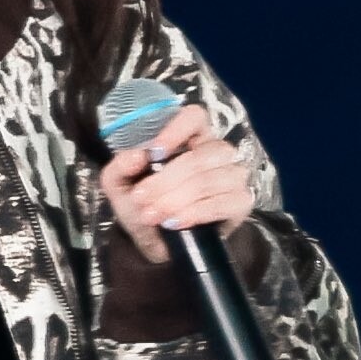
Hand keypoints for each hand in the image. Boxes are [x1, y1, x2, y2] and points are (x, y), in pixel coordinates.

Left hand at [97, 103, 253, 264]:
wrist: (156, 242)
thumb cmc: (143, 204)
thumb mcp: (119, 185)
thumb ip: (120, 166)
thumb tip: (136, 156)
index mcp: (190, 136)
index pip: (194, 117)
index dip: (177, 130)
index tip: (155, 152)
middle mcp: (216, 152)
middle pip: (199, 156)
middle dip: (165, 181)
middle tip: (142, 199)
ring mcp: (233, 175)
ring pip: (209, 180)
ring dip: (176, 200)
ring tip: (153, 215)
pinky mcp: (241, 202)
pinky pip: (224, 203)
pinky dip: (195, 213)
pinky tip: (175, 222)